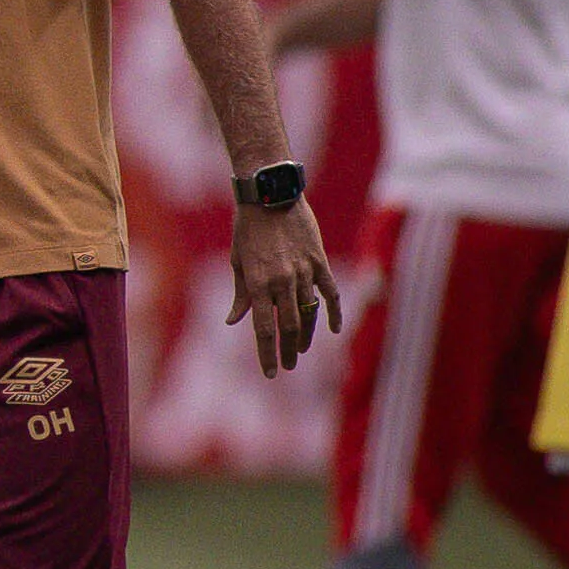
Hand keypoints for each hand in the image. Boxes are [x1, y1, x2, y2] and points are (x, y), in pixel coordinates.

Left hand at [227, 199, 340, 376]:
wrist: (270, 195)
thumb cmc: (247, 228)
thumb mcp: (237, 261)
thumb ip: (241, 294)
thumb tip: (234, 321)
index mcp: (257, 284)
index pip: (263, 329)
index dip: (267, 353)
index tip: (271, 373)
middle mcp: (282, 282)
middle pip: (289, 327)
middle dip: (288, 350)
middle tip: (287, 366)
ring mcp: (304, 272)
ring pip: (309, 313)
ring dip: (307, 336)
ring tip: (302, 351)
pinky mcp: (320, 261)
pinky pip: (330, 292)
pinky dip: (333, 312)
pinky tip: (334, 329)